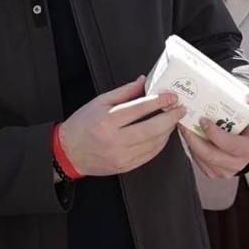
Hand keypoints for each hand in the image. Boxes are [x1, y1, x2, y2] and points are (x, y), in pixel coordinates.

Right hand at [59, 77, 184, 176]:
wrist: (69, 152)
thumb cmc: (82, 125)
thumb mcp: (99, 102)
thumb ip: (124, 92)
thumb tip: (143, 81)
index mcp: (108, 120)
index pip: (140, 108)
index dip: (159, 101)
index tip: (171, 96)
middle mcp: (115, 140)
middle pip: (152, 128)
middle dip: (170, 118)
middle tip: (180, 109)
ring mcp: (121, 156)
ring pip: (154, 144)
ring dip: (167, 131)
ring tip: (172, 120)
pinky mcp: (125, 167)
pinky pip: (149, 155)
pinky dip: (159, 144)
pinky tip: (162, 135)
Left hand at [180, 90, 248, 178]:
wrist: (247, 136)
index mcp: (248, 149)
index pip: (230, 144)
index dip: (214, 134)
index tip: (203, 120)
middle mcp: (237, 163)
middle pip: (211, 155)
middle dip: (195, 139)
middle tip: (185, 124)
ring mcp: (225, 170)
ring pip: (202, 159)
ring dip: (190, 143)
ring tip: (183, 127)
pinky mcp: (214, 171)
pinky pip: (199, 162)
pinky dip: (192, 149)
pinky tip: (189, 136)